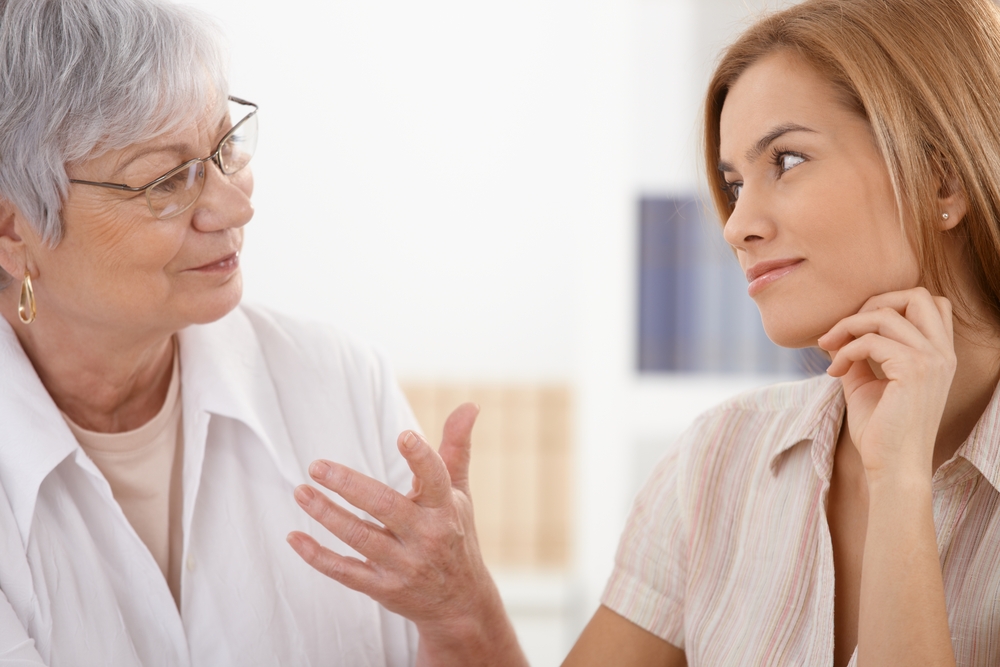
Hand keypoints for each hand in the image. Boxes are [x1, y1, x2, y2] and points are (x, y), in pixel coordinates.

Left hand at [286, 403, 526, 666]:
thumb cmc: (455, 535)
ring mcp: (403, 566)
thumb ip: (455, 448)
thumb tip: (469, 403)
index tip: (403, 436)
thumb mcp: (459, 493)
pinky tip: (294, 536)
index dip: (420, 458)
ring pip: (359, 538)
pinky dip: (317, 556)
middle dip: (349, 486)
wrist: (460, 604)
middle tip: (317, 466)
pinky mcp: (383, 589)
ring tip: (301, 491)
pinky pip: (345, 572)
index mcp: (445, 509)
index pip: (434, 479)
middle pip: (385, 507)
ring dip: (326, 515)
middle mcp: (426, 538)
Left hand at [818, 287, 955, 481]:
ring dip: (848, 327)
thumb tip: (834, 333)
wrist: (892, 468)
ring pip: (885, 314)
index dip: (887, 304)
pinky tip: (834, 372)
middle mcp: (942, 352)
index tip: (853, 330)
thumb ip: (856, 356)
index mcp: (938, 354)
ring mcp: (932, 360)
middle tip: (843, 330)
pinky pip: (871, 341)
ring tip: (829, 349)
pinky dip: (845, 350)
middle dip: (872, 303)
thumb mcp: (866, 385)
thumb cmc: (882, 432)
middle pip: (916, 294)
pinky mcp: (914, 370)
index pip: (927, 303)